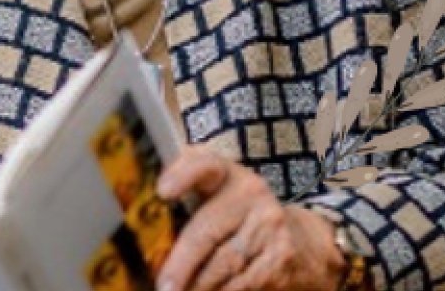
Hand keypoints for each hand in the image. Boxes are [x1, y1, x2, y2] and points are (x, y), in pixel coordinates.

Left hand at [155, 146, 345, 290]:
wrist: (300, 241)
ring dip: (197, 285)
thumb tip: (143, 204)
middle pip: (208, 230)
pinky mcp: (280, 258)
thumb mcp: (217, 193)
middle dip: (181, 262)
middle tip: (163, 287)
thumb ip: (186, 190)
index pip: (205, 165)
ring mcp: (269, 226)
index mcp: (227, 173)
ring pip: (224, 264)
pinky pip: (243, 284)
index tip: (162, 190)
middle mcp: (250, 193)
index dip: (183, 174)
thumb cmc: (238, 215)